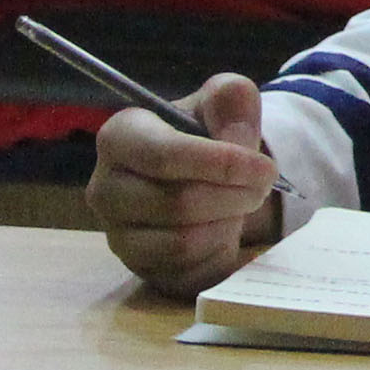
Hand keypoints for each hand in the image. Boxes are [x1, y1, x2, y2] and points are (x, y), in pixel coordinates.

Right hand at [92, 71, 283, 294]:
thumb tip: (236, 134)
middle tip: (262, 186)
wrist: (208, 179)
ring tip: (240, 205)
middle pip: (177, 203)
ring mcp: (118, 234)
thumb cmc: (208, 136)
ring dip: (228, 224)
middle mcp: (105, 189)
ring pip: (183, 242)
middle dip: (235, 196)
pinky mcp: (141, 268)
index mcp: (119, 138)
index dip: (222, 164)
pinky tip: (223, 230)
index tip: (264, 168)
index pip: (163, 156)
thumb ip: (231, 98)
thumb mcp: (223, 103)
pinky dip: (219, 252)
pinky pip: (188, 270)